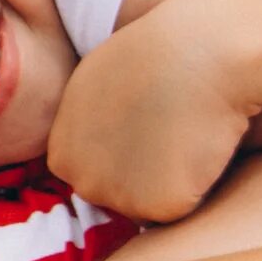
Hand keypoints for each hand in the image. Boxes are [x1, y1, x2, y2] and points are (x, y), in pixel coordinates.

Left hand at [50, 0, 261, 221]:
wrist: (198, 52)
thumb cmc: (153, 56)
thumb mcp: (91, 88)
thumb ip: (86, 128)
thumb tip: (100, 144)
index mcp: (61, 153)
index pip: (92, 175)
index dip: (124, 154)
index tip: (144, 125)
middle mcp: (81, 180)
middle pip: (118, 197)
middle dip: (143, 176)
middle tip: (169, 132)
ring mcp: (119, 197)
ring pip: (150, 205)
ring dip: (170, 182)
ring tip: (183, 136)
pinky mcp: (160, 206)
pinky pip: (183, 208)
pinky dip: (198, 187)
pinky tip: (200, 148)